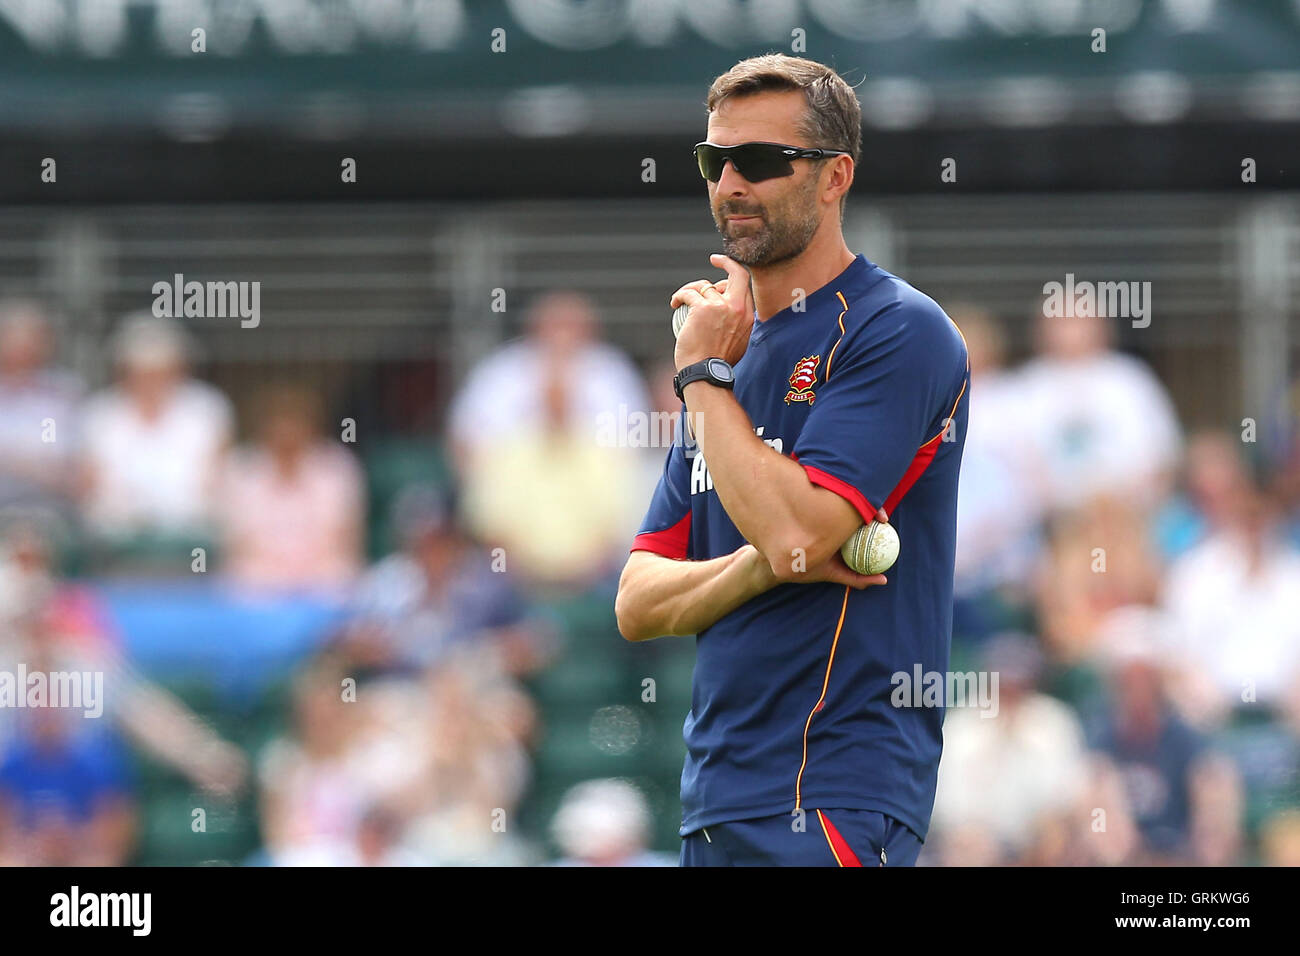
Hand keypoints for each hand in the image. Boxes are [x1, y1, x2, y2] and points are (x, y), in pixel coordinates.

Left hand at [670, 253, 754, 369]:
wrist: (705, 373)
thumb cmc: (715, 365)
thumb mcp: (737, 344)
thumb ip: (736, 326)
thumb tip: (730, 318)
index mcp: (748, 317)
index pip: (745, 286)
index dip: (734, 276)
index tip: (725, 271)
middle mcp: (738, 308)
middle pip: (736, 273)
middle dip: (727, 262)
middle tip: (714, 260)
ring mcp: (721, 306)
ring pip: (705, 285)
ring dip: (691, 289)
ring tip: (682, 299)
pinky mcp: (702, 308)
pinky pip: (689, 293)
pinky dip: (680, 296)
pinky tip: (674, 303)